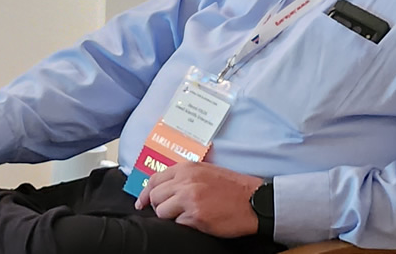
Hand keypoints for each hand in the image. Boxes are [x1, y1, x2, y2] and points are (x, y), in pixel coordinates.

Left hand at [134, 162, 262, 237]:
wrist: (254, 201)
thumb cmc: (233, 188)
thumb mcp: (206, 172)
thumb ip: (184, 177)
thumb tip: (162, 189)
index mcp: (187, 168)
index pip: (154, 179)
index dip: (145, 194)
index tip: (141, 203)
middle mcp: (186, 181)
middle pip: (155, 197)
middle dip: (161, 206)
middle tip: (174, 211)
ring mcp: (190, 198)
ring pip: (162, 212)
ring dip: (172, 217)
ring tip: (189, 215)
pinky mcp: (196, 216)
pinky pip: (177, 224)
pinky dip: (185, 225)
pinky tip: (198, 221)